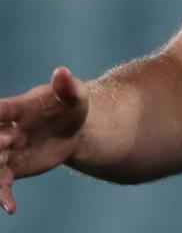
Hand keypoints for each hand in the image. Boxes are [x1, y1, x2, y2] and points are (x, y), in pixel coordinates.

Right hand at [0, 67, 89, 213]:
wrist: (75, 130)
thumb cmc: (71, 106)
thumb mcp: (76, 96)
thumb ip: (69, 86)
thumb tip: (63, 72)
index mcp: (16, 108)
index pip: (0, 110)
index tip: (1, 121)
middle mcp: (4, 129)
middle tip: (11, 142)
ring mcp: (5, 150)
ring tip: (1, 192)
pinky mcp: (11, 168)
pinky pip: (1, 182)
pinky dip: (2, 194)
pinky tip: (10, 207)